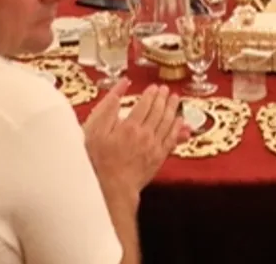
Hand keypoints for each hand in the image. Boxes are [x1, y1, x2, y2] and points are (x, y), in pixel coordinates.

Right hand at [83, 80, 186, 194]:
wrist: (110, 188)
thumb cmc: (97, 161)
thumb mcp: (95, 130)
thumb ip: (108, 107)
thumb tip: (121, 86)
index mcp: (129, 126)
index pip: (145, 104)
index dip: (151, 94)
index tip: (154, 88)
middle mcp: (145, 134)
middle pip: (159, 111)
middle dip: (163, 98)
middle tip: (166, 90)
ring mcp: (153, 146)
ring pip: (168, 122)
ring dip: (172, 109)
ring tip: (175, 99)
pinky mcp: (158, 158)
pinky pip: (172, 138)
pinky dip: (177, 128)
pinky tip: (180, 122)